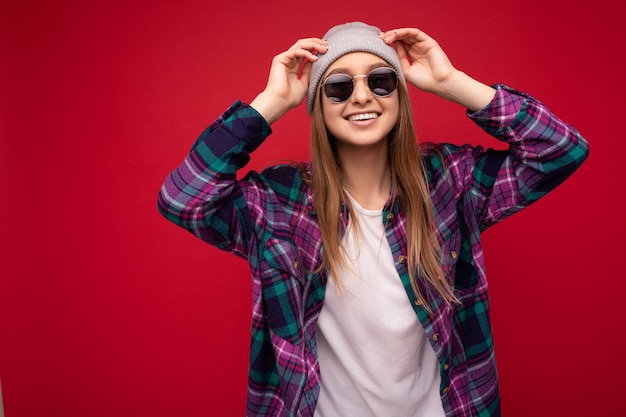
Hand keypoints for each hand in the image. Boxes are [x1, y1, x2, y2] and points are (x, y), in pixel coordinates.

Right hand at [251, 38, 327, 123]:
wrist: (280, 102)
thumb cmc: (290, 97)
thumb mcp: (304, 83)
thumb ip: (308, 71)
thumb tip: (314, 60)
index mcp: (293, 66)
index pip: (305, 52)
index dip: (316, 48)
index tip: (327, 49)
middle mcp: (288, 61)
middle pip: (303, 45)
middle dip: (316, 43)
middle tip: (327, 45)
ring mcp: (284, 59)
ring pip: (300, 45)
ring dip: (313, 45)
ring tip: (324, 49)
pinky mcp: (280, 59)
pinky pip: (296, 51)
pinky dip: (306, 53)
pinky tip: (314, 58)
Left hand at [380, 27, 495, 110]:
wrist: (439, 83)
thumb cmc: (425, 81)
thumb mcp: (406, 70)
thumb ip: (399, 59)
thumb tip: (391, 50)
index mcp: (412, 56)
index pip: (399, 45)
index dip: (388, 44)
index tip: (376, 46)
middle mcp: (417, 48)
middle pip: (401, 38)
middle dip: (389, 37)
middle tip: (379, 39)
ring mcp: (423, 44)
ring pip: (406, 34)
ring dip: (395, 34)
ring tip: (385, 38)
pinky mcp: (428, 41)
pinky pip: (414, 32)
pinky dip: (403, 32)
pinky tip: (395, 36)